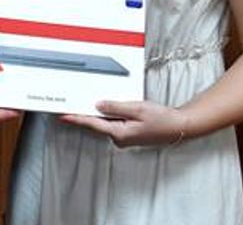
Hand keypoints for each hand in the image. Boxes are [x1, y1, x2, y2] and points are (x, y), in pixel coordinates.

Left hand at [59, 100, 190, 147]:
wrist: (179, 127)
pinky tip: (104, 108)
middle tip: (68, 106)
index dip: (77, 118)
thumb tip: (98, 105)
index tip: (63, 115)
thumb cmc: (162, 119)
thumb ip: (116, 107)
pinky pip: (113, 124)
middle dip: (83, 115)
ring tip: (83, 104)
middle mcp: (119, 138)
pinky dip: (107, 116)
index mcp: (120, 133)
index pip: (93, 124)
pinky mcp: (128, 134)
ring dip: (96, 115)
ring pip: (105, 124)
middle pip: (96, 124)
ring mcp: (124, 137)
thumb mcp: (137, 108)